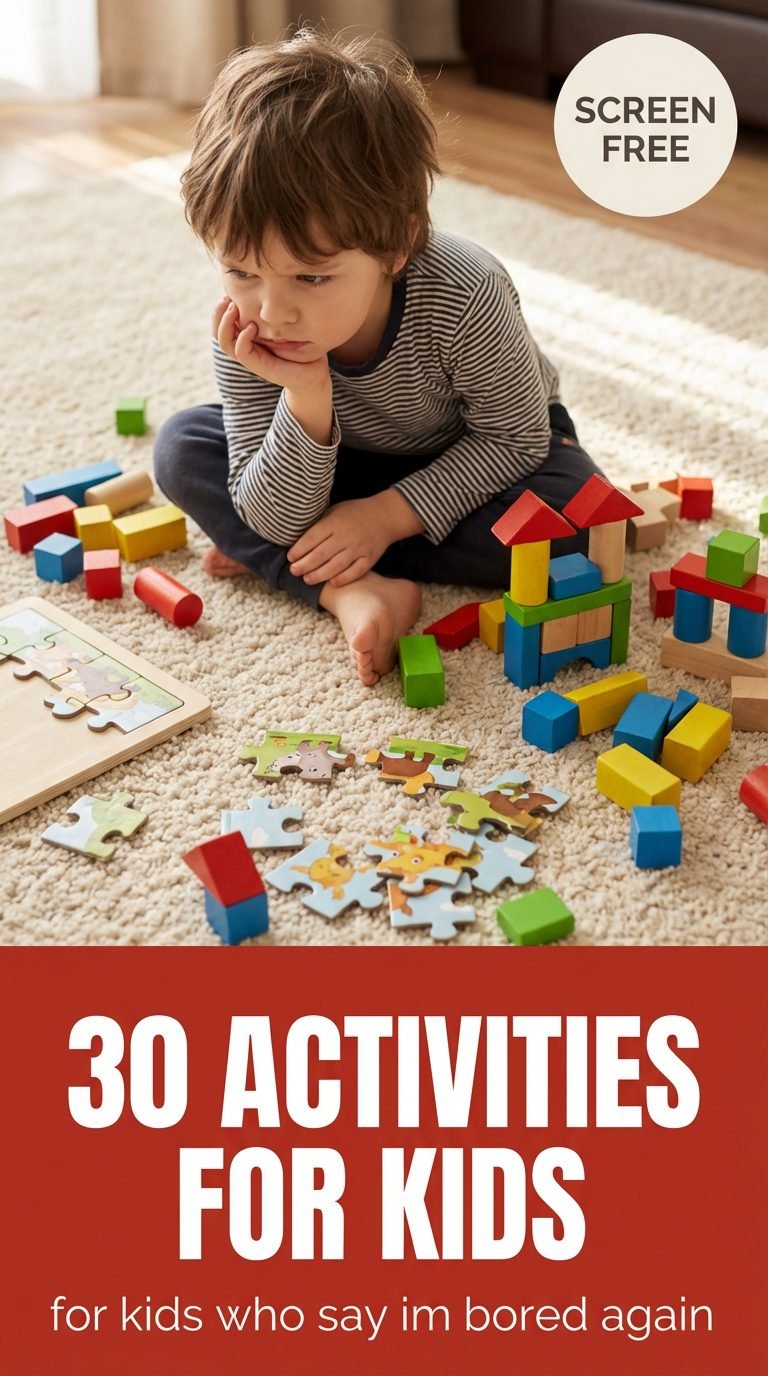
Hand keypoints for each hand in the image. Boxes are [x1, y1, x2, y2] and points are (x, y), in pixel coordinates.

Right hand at [212, 296, 330, 395]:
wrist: (313, 371)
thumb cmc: (300, 344)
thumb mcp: (284, 320)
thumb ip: (272, 307)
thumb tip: (265, 281)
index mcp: (246, 335)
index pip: (221, 323)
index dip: (219, 308)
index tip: (227, 292)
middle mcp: (245, 346)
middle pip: (218, 331)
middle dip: (218, 313)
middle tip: (226, 297)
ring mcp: (251, 357)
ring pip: (225, 342)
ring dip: (225, 324)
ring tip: (234, 308)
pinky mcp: (259, 366)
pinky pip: (241, 353)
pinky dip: (242, 339)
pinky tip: (252, 327)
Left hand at [288, 498, 393, 586]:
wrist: (384, 515)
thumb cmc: (354, 513)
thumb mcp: (335, 511)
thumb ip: (320, 524)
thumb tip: (298, 540)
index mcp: (335, 521)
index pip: (312, 538)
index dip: (299, 550)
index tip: (290, 558)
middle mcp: (346, 535)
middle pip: (321, 554)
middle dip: (305, 565)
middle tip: (294, 571)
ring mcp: (359, 548)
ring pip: (336, 565)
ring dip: (320, 574)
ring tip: (307, 579)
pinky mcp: (370, 558)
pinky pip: (356, 571)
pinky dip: (344, 578)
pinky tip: (332, 583)